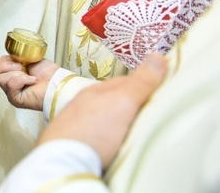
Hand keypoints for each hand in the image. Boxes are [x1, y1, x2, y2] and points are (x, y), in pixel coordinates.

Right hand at [0, 55, 58, 110]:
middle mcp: (9, 84)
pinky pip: (10, 85)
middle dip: (6, 66)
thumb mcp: (29, 59)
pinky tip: (32, 80)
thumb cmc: (48, 72)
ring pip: (0, 78)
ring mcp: (11, 93)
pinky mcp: (15, 99)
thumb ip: (16, 58)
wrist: (58, 81)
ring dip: (16, 73)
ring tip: (28, 75)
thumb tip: (9, 57)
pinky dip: (21, 79)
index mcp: (11, 74)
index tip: (17, 59)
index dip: (4, 61)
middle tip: (21, 66)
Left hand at [38, 53, 166, 168]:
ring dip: (117, 120)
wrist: (62, 162)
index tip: (157, 87)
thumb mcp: (122, 103)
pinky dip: (107, 136)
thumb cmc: (90, 132)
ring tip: (132, 128)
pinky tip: (112, 144)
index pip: (123, 82)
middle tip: (149, 108)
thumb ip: (140, 83)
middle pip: (112, 100)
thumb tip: (157, 57)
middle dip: (129, 102)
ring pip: (102, 117)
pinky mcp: (75, 145)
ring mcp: (76, 125)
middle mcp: (83, 106)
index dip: (142, 84)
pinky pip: (96, 135)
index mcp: (95, 93)